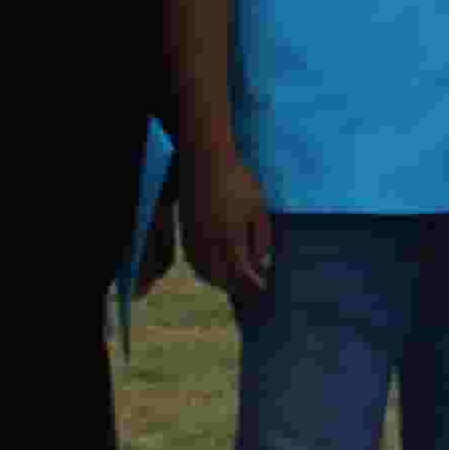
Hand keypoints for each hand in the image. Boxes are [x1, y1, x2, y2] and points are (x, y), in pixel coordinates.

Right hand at [179, 142, 279, 308]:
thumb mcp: (258, 207)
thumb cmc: (238, 181)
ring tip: (232, 280)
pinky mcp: (185, 229)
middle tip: (249, 286)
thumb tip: (263, 263)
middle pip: (220, 277)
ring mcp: (194, 237)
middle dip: (236, 285)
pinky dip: (202, 268)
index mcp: (231, 237)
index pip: (241, 273)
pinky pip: (192, 258)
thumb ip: (261, 238)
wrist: (205, 160)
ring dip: (217, 279)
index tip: (262, 289)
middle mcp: (209, 242)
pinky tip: (211, 266)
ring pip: (203, 271)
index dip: (251, 284)